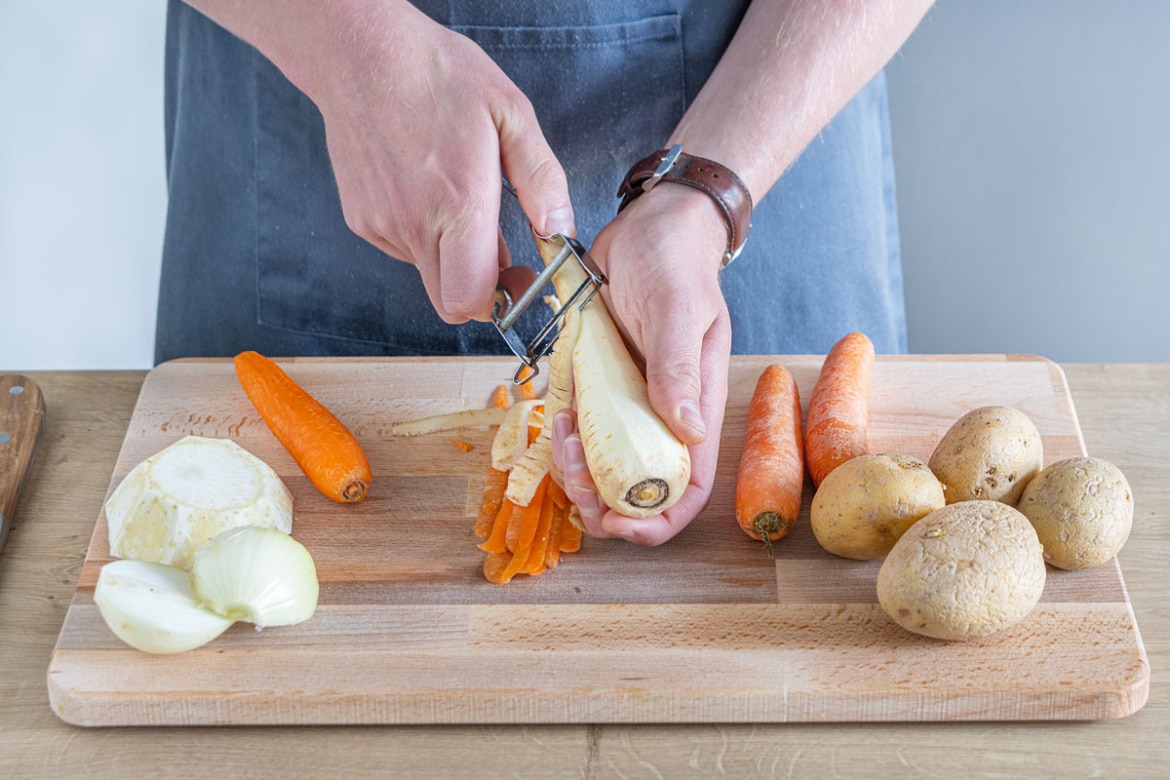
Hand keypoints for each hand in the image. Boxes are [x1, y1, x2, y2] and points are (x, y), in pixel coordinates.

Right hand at [282, 1, 574, 322]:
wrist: (361, 53)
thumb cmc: (436, 75)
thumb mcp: (510, 113)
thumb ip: (542, 180)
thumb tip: (560, 229)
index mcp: (457, 204)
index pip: (470, 300)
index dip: (500, 301)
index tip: (521, 277)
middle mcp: (413, 223)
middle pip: (450, 301)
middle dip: (482, 289)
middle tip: (502, 253)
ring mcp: (382, 225)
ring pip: (429, 275)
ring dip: (454, 257)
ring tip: (461, 200)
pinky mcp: (362, 220)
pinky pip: (405, 250)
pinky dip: (425, 236)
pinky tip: (430, 191)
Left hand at [551, 185, 732, 544]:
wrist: (648, 227)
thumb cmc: (676, 263)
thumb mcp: (678, 310)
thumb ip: (678, 367)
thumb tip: (689, 428)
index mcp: (695, 411)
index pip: (686, 489)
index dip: (655, 520)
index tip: (617, 521)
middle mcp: (661, 417)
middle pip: (632, 491)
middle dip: (597, 498)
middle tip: (571, 462)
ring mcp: (625, 405)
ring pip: (597, 467)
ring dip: (571, 467)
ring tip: (557, 428)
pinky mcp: (596, 387)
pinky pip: (574, 429)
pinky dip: (556, 434)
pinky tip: (550, 410)